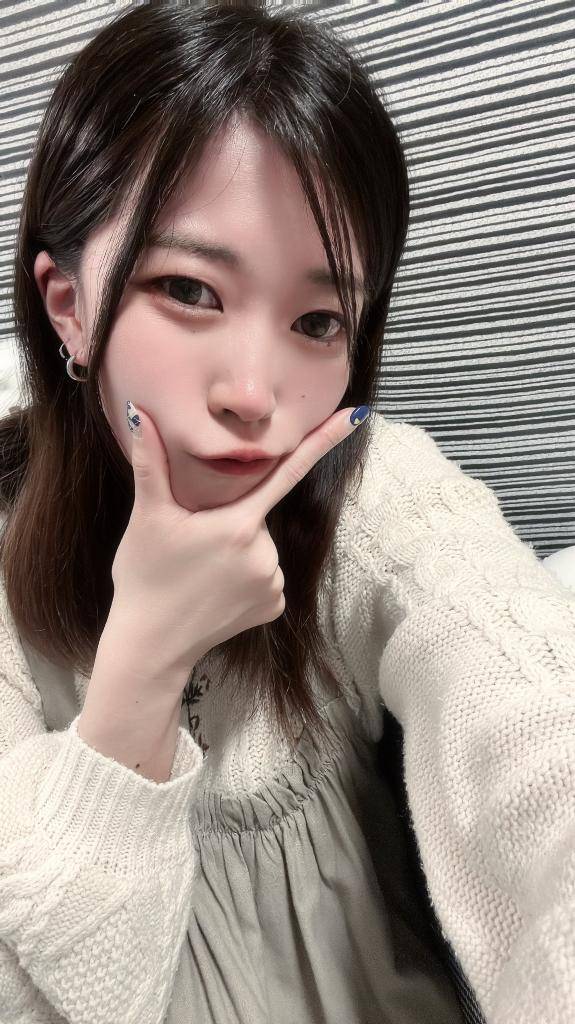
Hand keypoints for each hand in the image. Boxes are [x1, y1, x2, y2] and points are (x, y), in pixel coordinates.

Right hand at [109, 403, 368, 692]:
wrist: (150, 645)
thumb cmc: (144, 577)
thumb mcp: (147, 517)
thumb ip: (150, 462)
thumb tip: (137, 411)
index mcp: (238, 523)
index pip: (288, 470)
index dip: (324, 440)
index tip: (359, 415)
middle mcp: (265, 553)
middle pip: (256, 518)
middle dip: (231, 523)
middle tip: (192, 548)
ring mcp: (273, 583)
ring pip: (261, 549)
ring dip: (238, 553)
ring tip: (201, 574)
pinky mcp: (275, 607)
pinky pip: (266, 579)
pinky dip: (246, 580)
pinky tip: (217, 592)